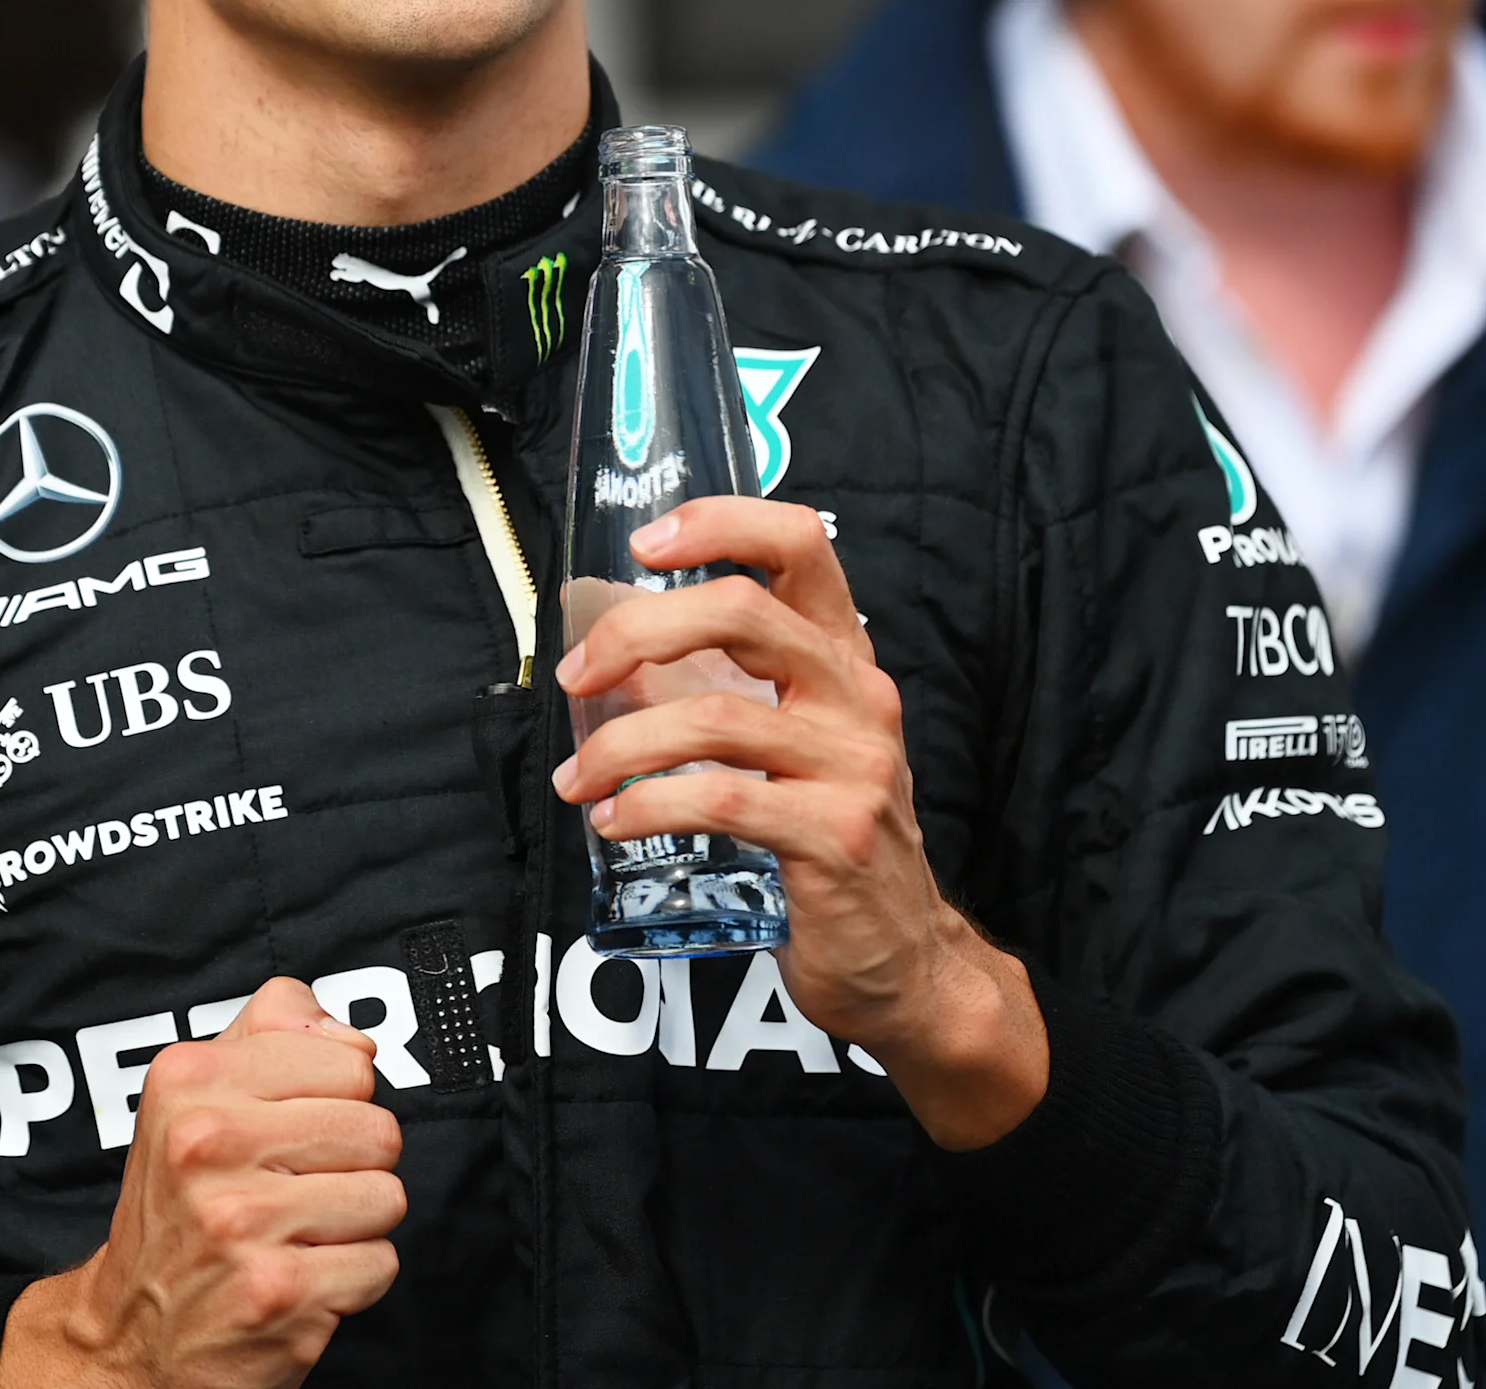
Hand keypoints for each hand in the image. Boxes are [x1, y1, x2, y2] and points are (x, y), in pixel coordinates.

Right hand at [3, 977, 405, 1386]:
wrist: (133, 1330)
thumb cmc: (182, 1206)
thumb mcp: (197, 1095)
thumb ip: (271, 1032)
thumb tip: (353, 1034)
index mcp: (190, 1080)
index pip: (350, 1060)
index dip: (337, 1100)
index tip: (294, 1132)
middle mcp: (208, 1145)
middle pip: (378, 1130)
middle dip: (355, 1165)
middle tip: (299, 1190)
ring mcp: (242, 1221)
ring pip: (387, 1196)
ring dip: (356, 1225)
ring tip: (299, 1234)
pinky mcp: (277, 1291)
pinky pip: (380, 1263)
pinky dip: (353, 1279)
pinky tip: (301, 1278)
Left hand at [549, 496, 1047, 1150]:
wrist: (906, 962)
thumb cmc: (831, 840)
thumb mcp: (793, 746)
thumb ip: (721, 689)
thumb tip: (612, 651)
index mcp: (845, 659)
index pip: (802, 546)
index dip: (722, 523)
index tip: (646, 543)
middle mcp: (858, 698)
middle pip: (743, 613)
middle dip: (638, 632)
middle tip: (579, 676)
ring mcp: (854, 767)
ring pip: (714, 717)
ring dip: (621, 744)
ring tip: (579, 779)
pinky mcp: (835, 837)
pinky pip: (721, 800)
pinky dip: (650, 805)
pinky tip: (616, 820)